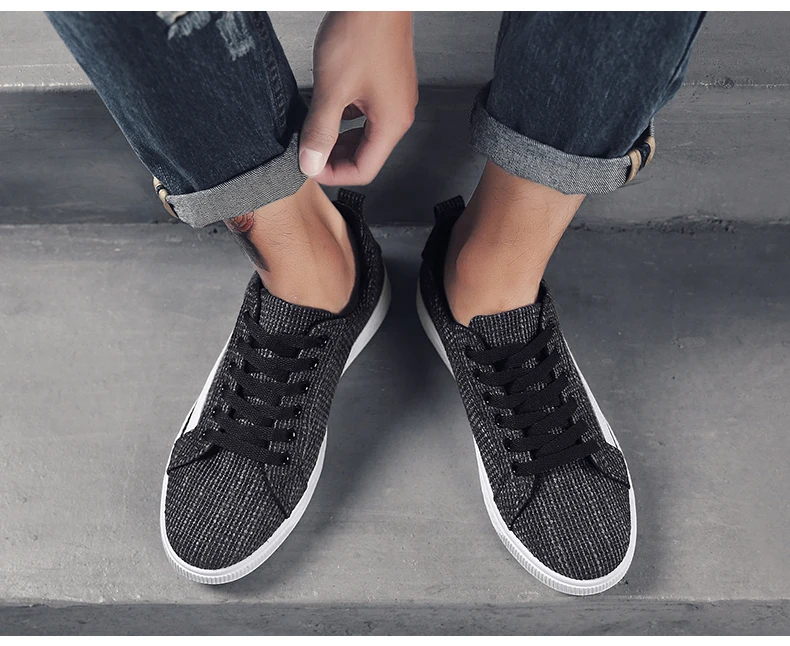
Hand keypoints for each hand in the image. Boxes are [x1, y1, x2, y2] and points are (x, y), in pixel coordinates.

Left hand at [299, 12, 417, 184]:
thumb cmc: (363, 32)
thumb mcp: (332, 89)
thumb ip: (320, 131)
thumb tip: (310, 163)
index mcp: (391, 123)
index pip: (364, 170)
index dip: (333, 174)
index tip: (309, 167)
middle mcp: (397, 114)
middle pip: (366, 155)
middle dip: (334, 158)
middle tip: (307, 152)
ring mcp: (393, 98)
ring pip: (364, 134)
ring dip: (337, 137)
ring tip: (313, 130)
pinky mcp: (385, 83)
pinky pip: (364, 113)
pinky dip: (344, 117)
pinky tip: (325, 108)